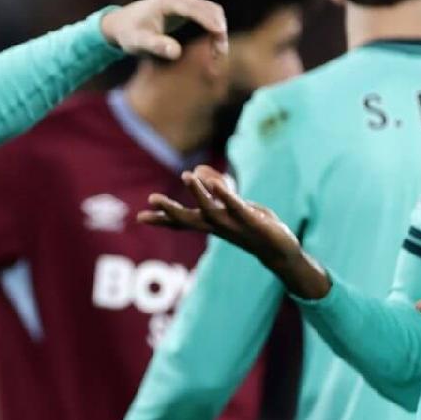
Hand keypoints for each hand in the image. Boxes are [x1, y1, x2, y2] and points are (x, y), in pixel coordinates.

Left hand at [100, 0, 229, 61]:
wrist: (121, 23)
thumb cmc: (129, 34)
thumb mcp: (139, 43)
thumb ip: (156, 46)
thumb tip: (176, 52)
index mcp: (167, 1)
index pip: (195, 9)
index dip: (210, 22)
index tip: (221, 36)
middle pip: (209, 8)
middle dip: (219, 30)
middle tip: (220, 55)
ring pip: (212, 10)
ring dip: (219, 29)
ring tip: (217, 53)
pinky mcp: (187, 3)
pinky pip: (208, 12)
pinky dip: (214, 26)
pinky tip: (213, 45)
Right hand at [141, 165, 326, 296]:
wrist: (280, 251)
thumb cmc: (253, 226)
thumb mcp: (233, 206)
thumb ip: (215, 189)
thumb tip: (198, 169)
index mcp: (212, 224)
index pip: (183, 222)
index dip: (162, 219)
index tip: (140, 217)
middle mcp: (219, 227)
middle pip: (190, 219)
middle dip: (170, 209)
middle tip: (152, 200)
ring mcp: (234, 225)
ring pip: (211, 211)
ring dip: (198, 194)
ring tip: (186, 175)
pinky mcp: (252, 221)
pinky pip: (237, 208)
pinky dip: (226, 197)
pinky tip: (218, 184)